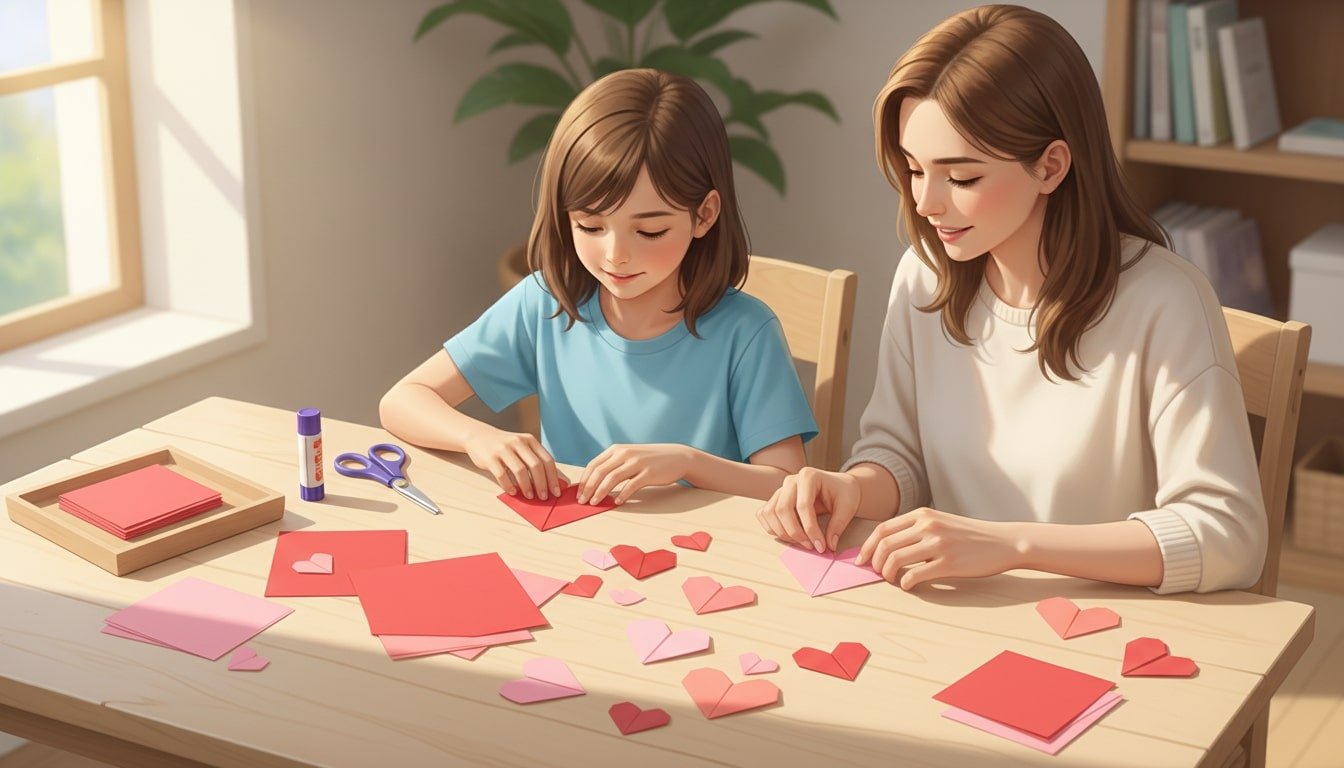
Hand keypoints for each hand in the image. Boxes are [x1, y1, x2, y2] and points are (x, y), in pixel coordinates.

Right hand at [463, 426, 562, 499]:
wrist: (479, 436)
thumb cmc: (505, 446)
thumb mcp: (522, 447)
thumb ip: (536, 460)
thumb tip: (555, 481)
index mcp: (530, 440)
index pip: (547, 460)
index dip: (553, 478)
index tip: (556, 492)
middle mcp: (518, 443)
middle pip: (536, 465)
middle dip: (542, 484)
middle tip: (544, 497)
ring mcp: (503, 449)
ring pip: (520, 470)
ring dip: (527, 486)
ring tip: (529, 496)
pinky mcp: (490, 457)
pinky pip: (502, 474)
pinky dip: (509, 486)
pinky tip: (513, 492)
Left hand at [577, 444, 690, 504]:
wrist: (677, 457)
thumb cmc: (649, 460)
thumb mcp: (629, 457)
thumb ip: (613, 465)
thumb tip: (594, 482)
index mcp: (617, 450)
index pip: (594, 465)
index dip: (584, 480)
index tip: (578, 493)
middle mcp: (624, 454)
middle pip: (600, 472)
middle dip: (588, 488)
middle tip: (582, 501)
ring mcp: (637, 463)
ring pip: (612, 478)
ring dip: (600, 492)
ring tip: (594, 503)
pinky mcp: (648, 473)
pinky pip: (631, 486)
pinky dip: (622, 495)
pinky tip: (617, 502)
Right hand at [756, 467, 859, 552]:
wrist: (840, 487)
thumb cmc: (844, 493)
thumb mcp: (848, 507)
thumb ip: (837, 525)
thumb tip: (829, 545)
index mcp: (808, 476)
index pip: (803, 506)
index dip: (810, 529)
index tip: (821, 546)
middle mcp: (791, 481)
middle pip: (782, 509)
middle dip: (795, 533)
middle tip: (811, 546)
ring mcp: (781, 489)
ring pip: (770, 513)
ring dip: (782, 532)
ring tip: (801, 543)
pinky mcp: (776, 499)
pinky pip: (764, 514)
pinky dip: (772, 528)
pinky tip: (789, 536)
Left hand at [855, 507, 1021, 589]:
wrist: (1003, 541)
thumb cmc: (970, 535)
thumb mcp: (941, 522)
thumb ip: (917, 529)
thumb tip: (889, 547)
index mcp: (923, 514)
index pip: (883, 529)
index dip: (868, 546)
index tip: (862, 560)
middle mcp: (928, 525)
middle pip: (885, 544)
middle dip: (874, 562)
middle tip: (875, 573)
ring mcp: (938, 544)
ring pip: (895, 559)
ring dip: (887, 573)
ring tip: (891, 579)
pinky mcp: (949, 563)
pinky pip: (915, 575)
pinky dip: (906, 583)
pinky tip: (909, 585)